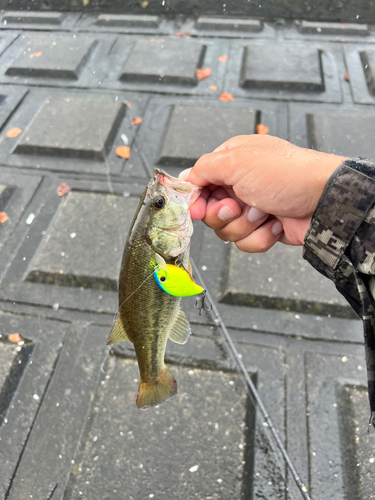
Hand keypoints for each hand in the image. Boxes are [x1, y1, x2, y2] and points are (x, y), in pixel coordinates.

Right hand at [179, 135, 346, 251]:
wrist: (324, 202)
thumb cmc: (288, 175)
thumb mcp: (238, 161)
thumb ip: (204, 168)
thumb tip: (186, 177)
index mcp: (232, 161)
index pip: (199, 183)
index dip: (196, 199)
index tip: (197, 209)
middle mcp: (240, 184)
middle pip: (210, 211)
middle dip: (224, 214)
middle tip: (239, 206)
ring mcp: (252, 207)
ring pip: (226, 230)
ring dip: (245, 225)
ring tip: (264, 212)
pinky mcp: (263, 228)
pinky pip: (246, 242)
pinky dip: (260, 237)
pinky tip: (275, 223)